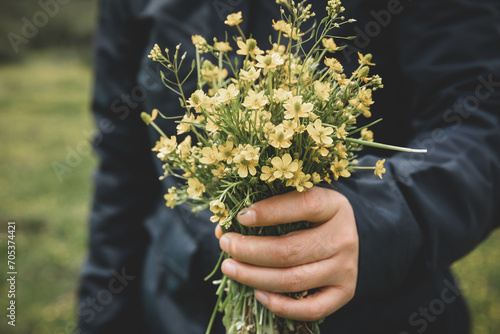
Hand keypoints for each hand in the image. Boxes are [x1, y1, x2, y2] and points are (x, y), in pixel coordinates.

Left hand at [215, 186, 358, 321]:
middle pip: (289, 250)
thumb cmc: (310, 217)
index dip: (270, 211)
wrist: (343, 238)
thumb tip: (223, 229)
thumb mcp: (296, 202)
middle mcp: (344, 237)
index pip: (304, 205)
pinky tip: (258, 294)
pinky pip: (311, 309)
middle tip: (226, 244)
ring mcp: (346, 268)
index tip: (241, 217)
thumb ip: (266, 209)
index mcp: (334, 206)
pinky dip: (280, 305)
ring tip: (229, 267)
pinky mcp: (344, 292)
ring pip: (293, 280)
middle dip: (249, 250)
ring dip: (254, 276)